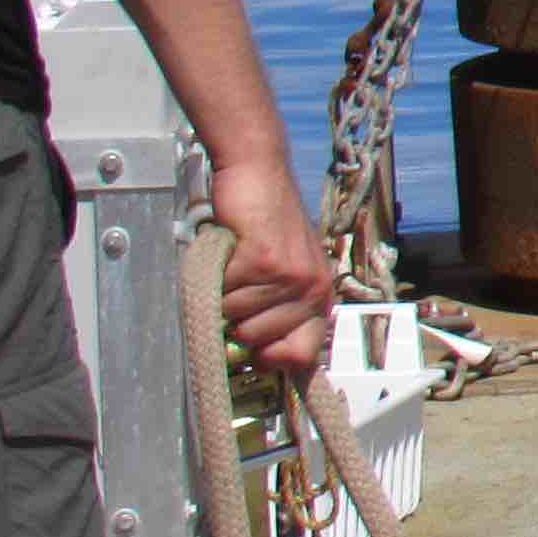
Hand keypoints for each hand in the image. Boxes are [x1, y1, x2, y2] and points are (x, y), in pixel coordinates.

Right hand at [209, 161, 337, 379]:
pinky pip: (225, 292)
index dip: (270, 358)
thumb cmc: (264, 228)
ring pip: (237, 318)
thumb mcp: (284, 275)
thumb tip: (255, 360)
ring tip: (238, 265)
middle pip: (257, 341)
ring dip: (226, 295)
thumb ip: (278, 313)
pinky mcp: (265, 260)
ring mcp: (291, 276)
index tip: (254, 348)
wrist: (258, 175)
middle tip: (242, 284)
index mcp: (319, 298)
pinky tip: (231, 253)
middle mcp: (312, 290)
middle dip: (238, 318)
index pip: (301, 357)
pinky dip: (217, 276)